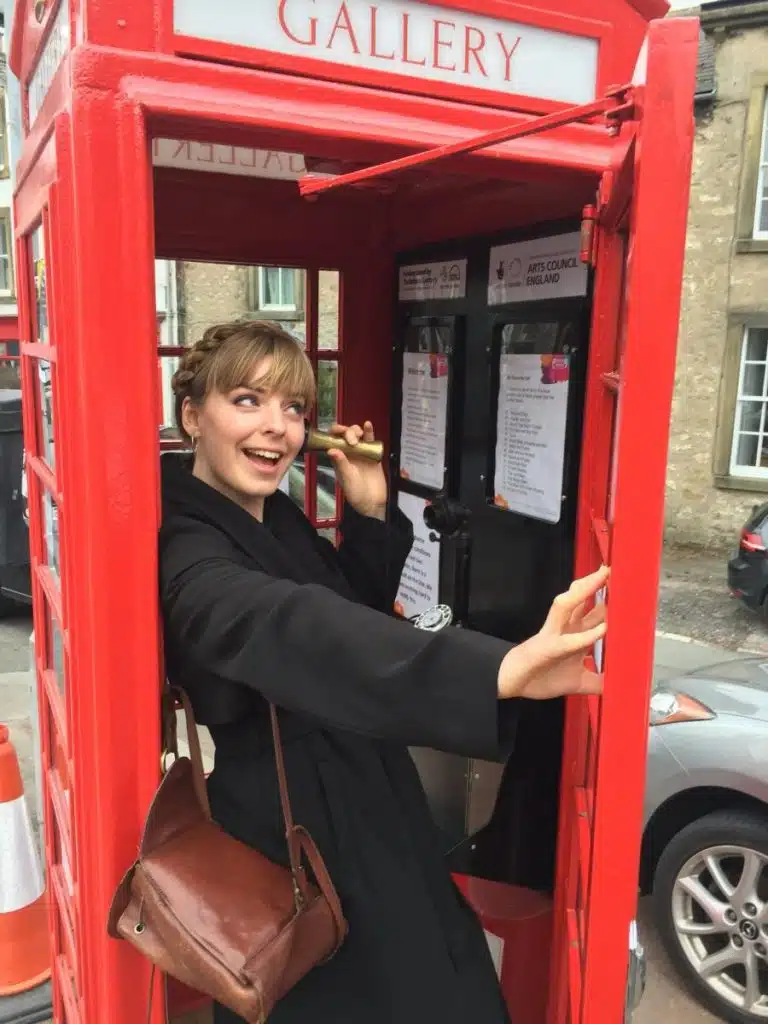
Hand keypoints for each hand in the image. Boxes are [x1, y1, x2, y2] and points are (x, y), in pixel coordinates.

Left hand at [326, 422, 387, 519]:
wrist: (373, 503)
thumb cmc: (356, 494)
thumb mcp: (347, 479)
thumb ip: (341, 464)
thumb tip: (331, 450)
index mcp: (338, 458)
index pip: (333, 440)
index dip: (334, 433)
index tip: (338, 433)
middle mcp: (348, 453)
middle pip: (346, 434)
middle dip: (347, 432)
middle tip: (352, 441)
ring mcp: (361, 452)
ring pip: (357, 434)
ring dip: (357, 430)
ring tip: (359, 436)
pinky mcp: (373, 454)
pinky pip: (371, 440)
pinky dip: (369, 431)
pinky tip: (368, 425)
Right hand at [497, 566, 608, 699]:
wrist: (513, 683)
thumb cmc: (542, 677)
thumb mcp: (578, 683)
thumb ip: (598, 682)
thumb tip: (620, 685)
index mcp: (574, 633)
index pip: (592, 610)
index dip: (607, 598)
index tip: (624, 585)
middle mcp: (565, 628)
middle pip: (582, 599)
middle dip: (597, 584)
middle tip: (614, 569)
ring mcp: (555, 634)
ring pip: (568, 605)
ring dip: (584, 590)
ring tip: (601, 577)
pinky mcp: (548, 647)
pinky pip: (569, 640)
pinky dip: (586, 636)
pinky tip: (602, 630)